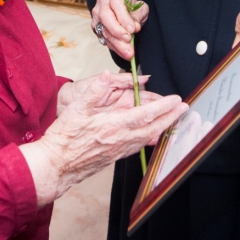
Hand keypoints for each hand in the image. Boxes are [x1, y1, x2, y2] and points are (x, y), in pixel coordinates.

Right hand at [21, 71, 185, 206]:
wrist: (55, 165)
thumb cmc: (63, 138)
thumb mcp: (76, 108)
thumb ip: (94, 91)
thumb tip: (105, 74)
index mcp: (113, 126)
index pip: (145, 114)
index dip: (164, 107)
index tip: (176, 99)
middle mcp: (120, 140)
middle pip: (153, 128)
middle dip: (171, 118)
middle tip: (184, 109)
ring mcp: (119, 150)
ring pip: (148, 138)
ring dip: (163, 128)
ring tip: (173, 120)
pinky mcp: (115, 157)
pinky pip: (139, 147)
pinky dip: (150, 139)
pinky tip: (153, 136)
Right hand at [91, 0, 148, 59]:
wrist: (124, 11)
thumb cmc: (133, 7)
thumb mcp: (140, 8)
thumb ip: (138, 16)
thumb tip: (135, 27)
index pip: (116, 3)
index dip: (123, 17)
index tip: (133, 29)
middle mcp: (101, 3)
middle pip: (105, 16)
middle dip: (117, 30)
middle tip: (128, 40)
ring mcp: (96, 16)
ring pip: (104, 30)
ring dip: (117, 43)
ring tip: (129, 53)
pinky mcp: (96, 28)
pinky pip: (104, 39)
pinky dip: (115, 47)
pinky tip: (124, 53)